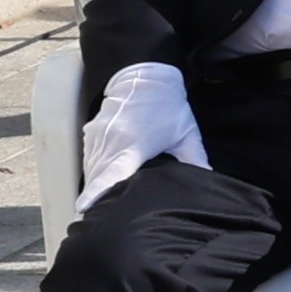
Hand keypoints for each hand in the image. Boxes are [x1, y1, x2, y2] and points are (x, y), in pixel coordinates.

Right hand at [74, 61, 202, 212]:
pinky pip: (88, 156)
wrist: (145, 75)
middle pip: (96, 176)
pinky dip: (92, 169)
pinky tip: (97, 181)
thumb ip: (195, 159)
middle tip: (96, 216)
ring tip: (95, 204)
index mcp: (133, 144)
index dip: (96, 193)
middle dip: (95, 195)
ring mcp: (97, 134)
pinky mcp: (91, 130)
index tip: (83, 209)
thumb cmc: (168, 106)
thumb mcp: (186, 134)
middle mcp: (110, 140)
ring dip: (93, 183)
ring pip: (90, 166)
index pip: (110, 175)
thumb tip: (206, 179)